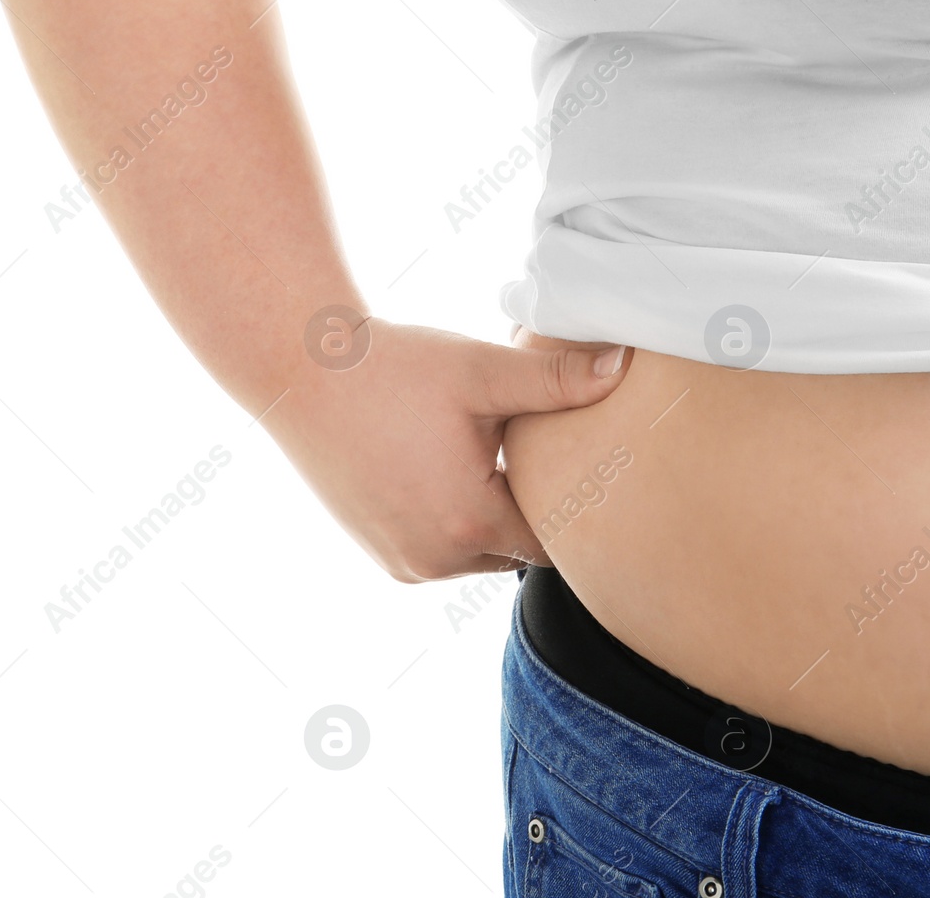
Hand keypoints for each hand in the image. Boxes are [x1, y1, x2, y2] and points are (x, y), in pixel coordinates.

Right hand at [266, 317, 631, 580]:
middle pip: (516, 548)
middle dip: (526, 505)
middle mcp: (435, 561)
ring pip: (477, 551)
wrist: (303, 369)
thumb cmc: (396, 367)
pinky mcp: (377, 551)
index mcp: (469, 525)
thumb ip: (557, 379)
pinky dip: (450, 517)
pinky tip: (443, 462)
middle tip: (525, 446)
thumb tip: (626, 366)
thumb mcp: (483, 370)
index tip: (568, 457)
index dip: (566, 500)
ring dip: (487, 513)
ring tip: (481, 451)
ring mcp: (402, 563)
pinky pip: (439, 549)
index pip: (552, 541)